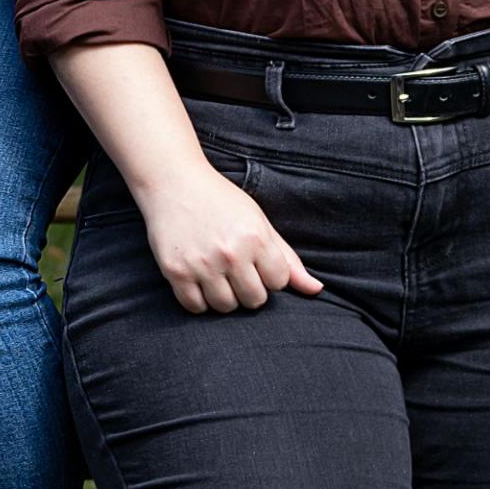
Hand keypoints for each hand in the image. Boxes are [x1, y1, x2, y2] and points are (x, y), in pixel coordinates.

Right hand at [137, 161, 324, 315]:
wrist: (174, 182)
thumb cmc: (221, 201)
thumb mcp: (258, 222)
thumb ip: (287, 258)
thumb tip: (316, 290)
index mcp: (255, 237)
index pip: (278, 282)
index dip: (269, 275)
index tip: (255, 262)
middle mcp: (230, 253)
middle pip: (254, 300)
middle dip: (249, 289)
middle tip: (236, 271)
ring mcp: (201, 264)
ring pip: (225, 306)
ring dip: (224, 296)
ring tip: (218, 275)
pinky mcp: (175, 271)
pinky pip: (195, 306)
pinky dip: (199, 300)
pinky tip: (199, 280)